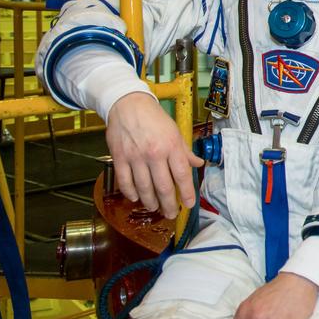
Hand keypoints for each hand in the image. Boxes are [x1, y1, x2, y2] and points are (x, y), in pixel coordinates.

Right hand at [105, 91, 201, 217]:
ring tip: (155, 207)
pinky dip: (131, 193)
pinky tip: (136, 198)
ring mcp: (135, 157)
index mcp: (172, 146)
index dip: (187, 193)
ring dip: (150, 202)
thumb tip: (199, 164)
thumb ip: (185, 151)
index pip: (182, 175)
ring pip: (144, 188)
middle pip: (164, 186)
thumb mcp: (176, 132)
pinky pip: (125, 181)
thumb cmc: (155, 118)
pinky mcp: (119, 158)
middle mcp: (155, 154)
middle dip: (169, 204)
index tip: (189, 205)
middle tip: (171, 213)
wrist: (128, 105)